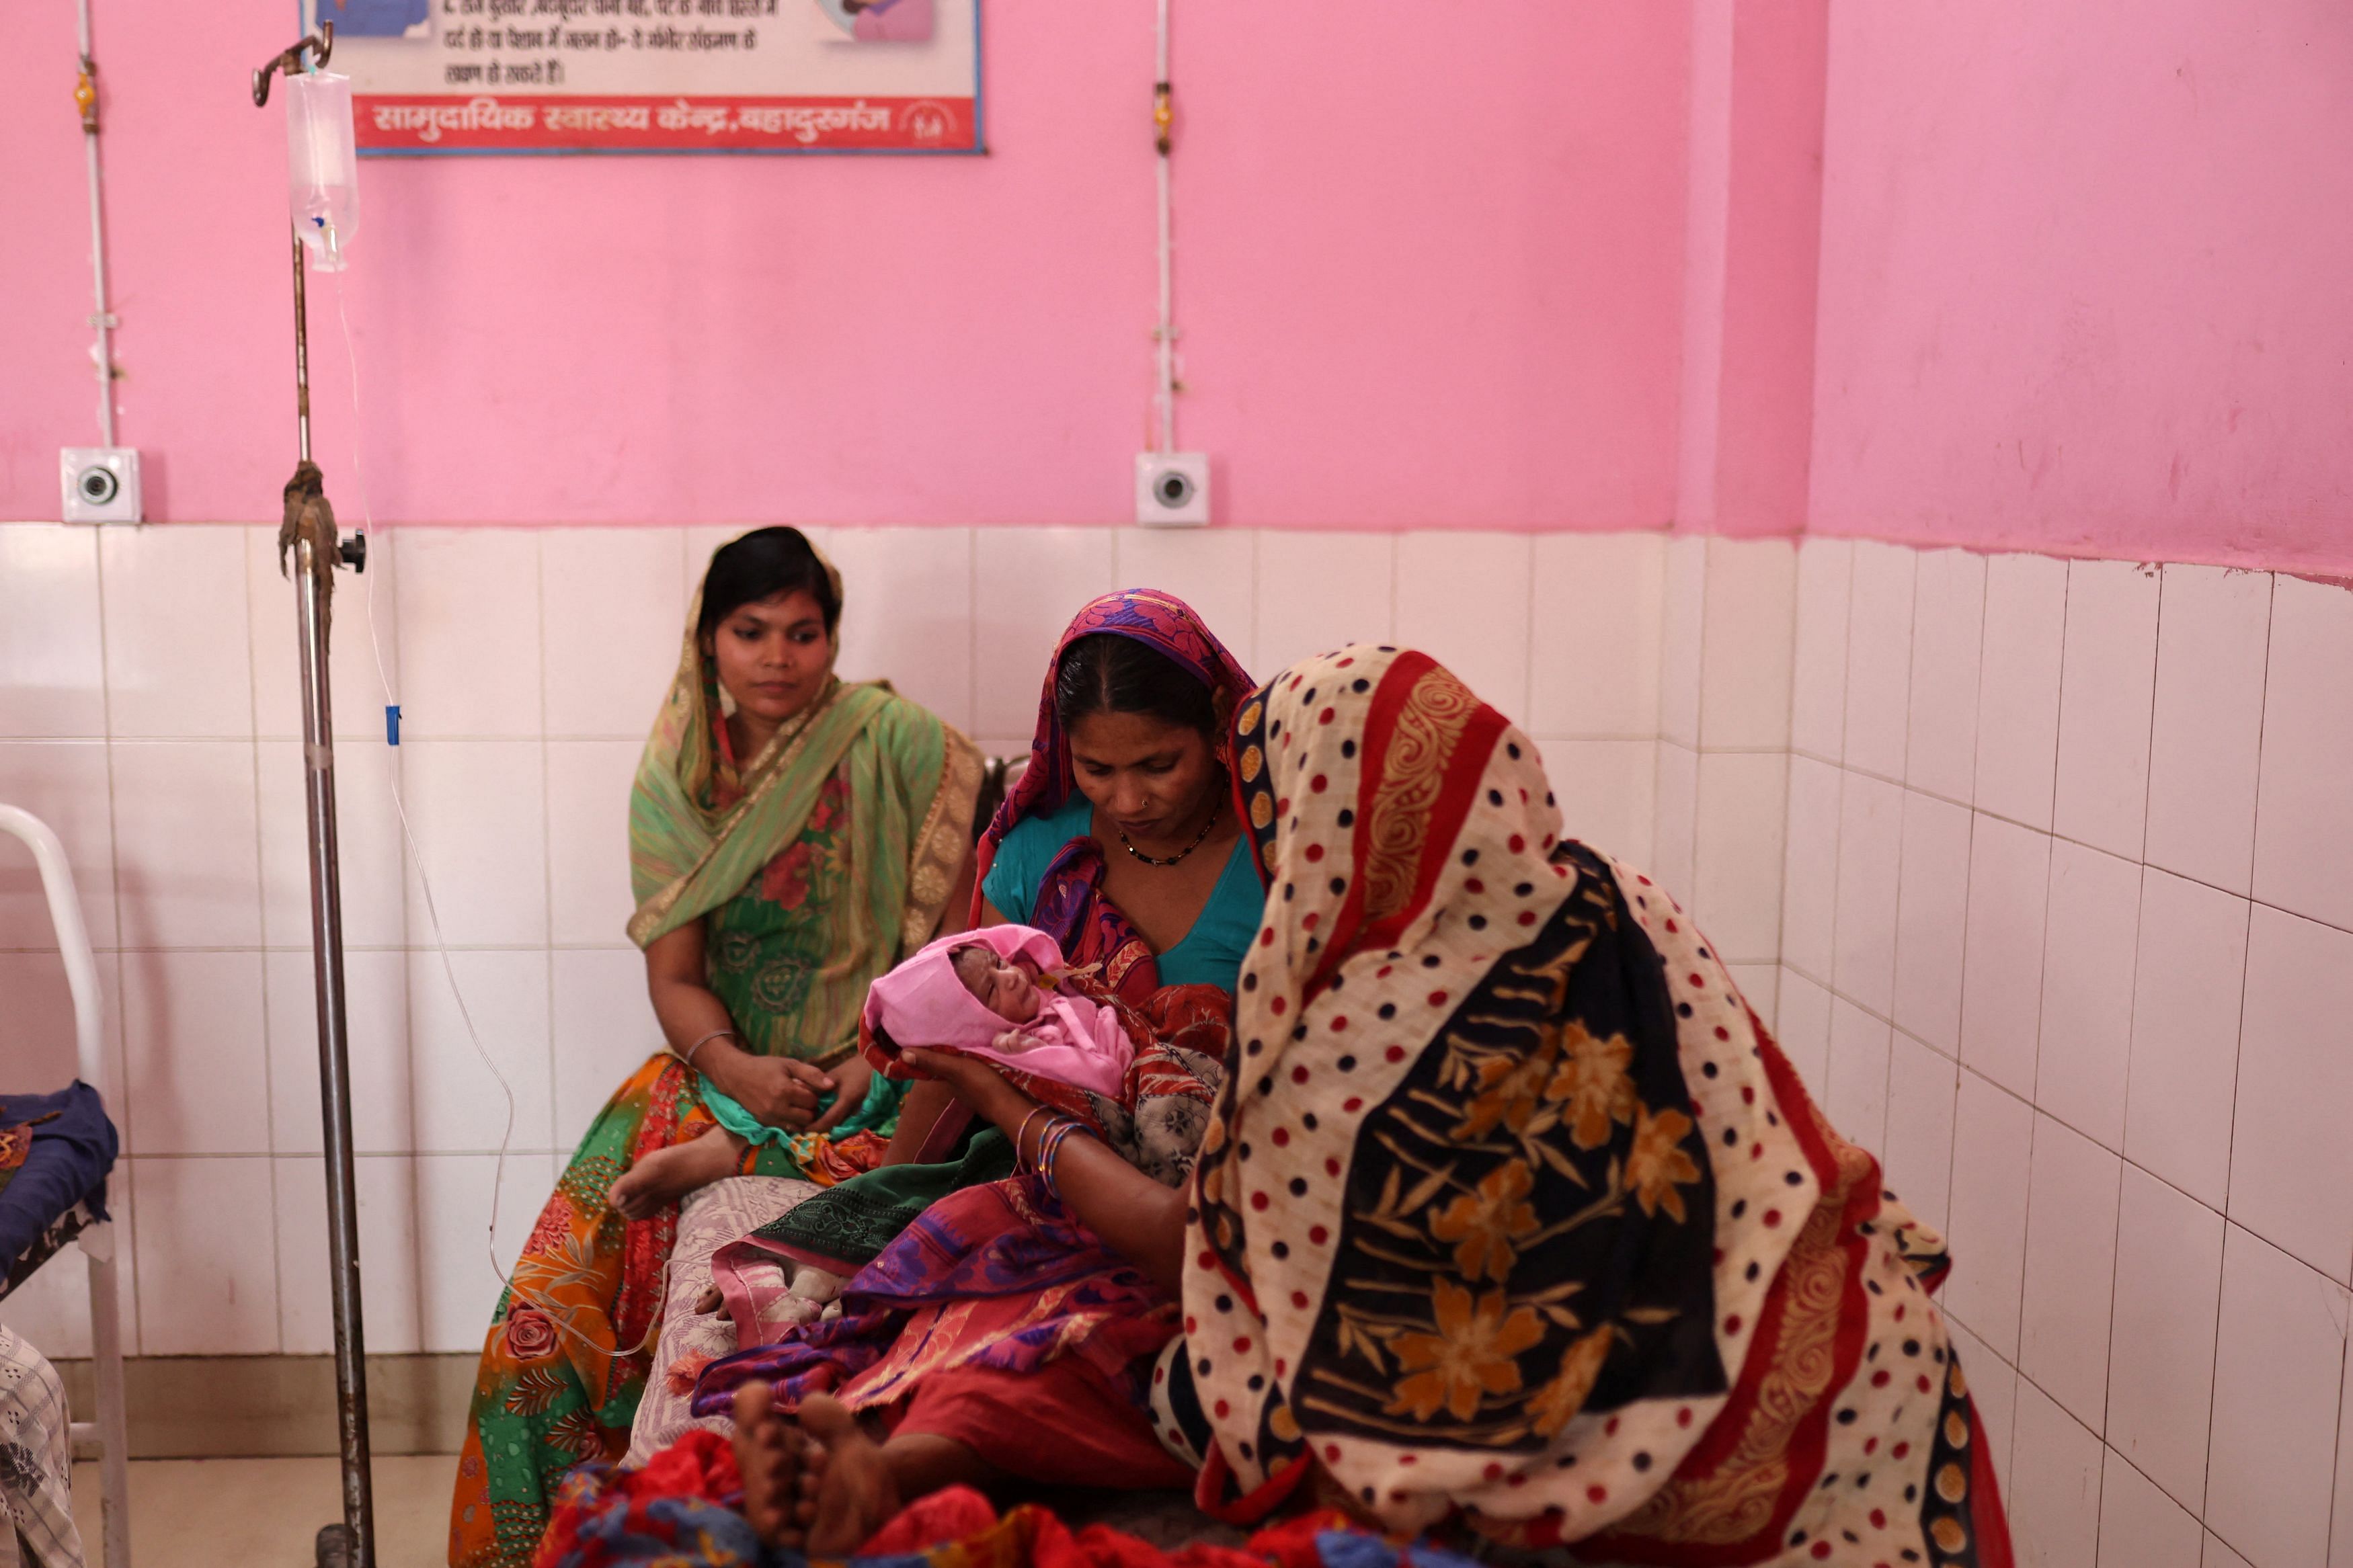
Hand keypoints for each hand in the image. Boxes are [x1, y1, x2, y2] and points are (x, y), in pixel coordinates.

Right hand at [719, 1054, 834, 1130]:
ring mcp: (770, 1118)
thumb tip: (831, 1086)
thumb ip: (812, 1074)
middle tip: (804, 1098)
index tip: (807, 1088)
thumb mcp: (789, 1064)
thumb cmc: (765, 1067)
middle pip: (808, 1117)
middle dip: (809, 1108)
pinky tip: (788, 1111)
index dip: (813, 1095)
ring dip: (801, 1117)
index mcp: (785, 1091)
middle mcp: (777, 1107)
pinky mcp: (764, 1123)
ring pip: (798, 1126)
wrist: (736, 1076)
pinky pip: (786, 1128)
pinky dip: (791, 1122)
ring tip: (796, 1105)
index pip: (812, 1101)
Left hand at [808, 1055, 873, 1133]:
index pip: (829, 1120)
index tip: (804, 1128)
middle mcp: (854, 1110)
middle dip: (820, 1127)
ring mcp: (860, 1111)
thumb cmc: (857, 1068)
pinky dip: (836, 1119)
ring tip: (814, 1119)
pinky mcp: (861, 1110)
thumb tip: (798, 1088)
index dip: (816, 1126)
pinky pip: (846, 1119)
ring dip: (828, 1123)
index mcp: (847, 1100)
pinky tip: (828, 1113)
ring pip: (840, 1123)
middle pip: (834, 1125)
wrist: (879, 1066)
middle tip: (806, 1124)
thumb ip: (818, 1084)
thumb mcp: (836, 1074)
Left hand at [901, 1048, 1031, 1132]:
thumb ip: (933, 1061)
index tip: (934, 1035)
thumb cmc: (983, 1085)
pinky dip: (986, 1063)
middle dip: (955, 1054)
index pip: (939, 1066)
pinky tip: (991, 1052)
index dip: (936, 1053)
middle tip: (955, 1032)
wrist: (1014, 1105)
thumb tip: (902, 1054)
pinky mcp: (997, 1088)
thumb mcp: (957, 1069)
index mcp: (952, 1083)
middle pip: (955, 1068)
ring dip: (971, 1058)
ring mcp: (981, 1091)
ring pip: (971, 1071)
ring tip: (974, 1038)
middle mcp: (963, 1088)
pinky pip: (986, 1072)